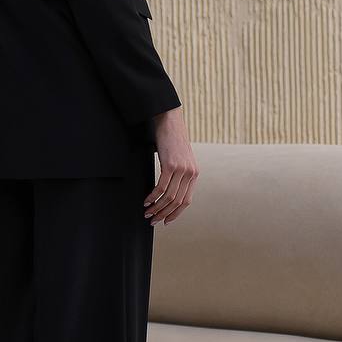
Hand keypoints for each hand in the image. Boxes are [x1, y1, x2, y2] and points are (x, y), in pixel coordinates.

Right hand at [145, 107, 197, 225]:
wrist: (170, 120)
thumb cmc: (171, 139)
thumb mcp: (179, 158)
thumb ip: (178, 174)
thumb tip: (168, 192)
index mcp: (194, 174)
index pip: (186, 201)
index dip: (175, 214)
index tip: (165, 221)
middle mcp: (191, 173)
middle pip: (177, 202)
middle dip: (164, 214)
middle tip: (152, 220)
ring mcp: (182, 169)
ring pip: (169, 197)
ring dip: (157, 207)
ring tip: (147, 212)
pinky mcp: (171, 165)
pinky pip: (161, 187)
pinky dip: (153, 196)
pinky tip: (146, 200)